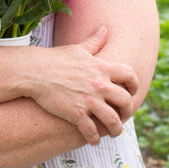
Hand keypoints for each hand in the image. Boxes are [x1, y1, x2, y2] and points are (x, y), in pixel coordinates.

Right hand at [28, 25, 137, 144]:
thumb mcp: (77, 48)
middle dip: (128, 111)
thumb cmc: (55, 58)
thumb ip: (94, 41)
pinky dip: (95, 138)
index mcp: (101, 68)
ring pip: (113, 121)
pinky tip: (93, 139)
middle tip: (123, 115)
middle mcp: (99, 85)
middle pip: (126, 101)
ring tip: (112, 132)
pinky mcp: (76, 114)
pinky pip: (92, 131)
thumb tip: (104, 28)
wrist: (34, 71)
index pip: (129, 75)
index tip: (132, 91)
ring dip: (116, 129)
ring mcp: (88, 100)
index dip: (134, 85)